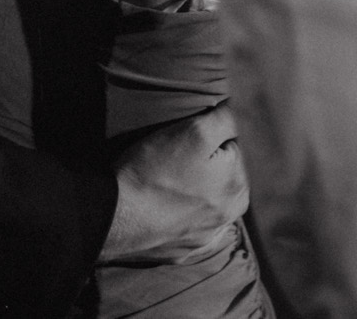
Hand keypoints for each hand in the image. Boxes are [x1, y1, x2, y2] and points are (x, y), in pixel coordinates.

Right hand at [101, 105, 248, 263]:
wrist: (116, 216)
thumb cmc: (155, 172)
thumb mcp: (195, 132)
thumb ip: (226, 120)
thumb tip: (240, 110)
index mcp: (239, 188)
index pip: (233, 147)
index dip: (209, 136)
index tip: (185, 139)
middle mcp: (228, 217)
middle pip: (220, 174)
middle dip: (203, 161)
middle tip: (172, 156)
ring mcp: (204, 235)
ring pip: (204, 196)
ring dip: (191, 185)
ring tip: (164, 177)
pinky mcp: (181, 246)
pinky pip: (185, 218)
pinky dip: (177, 208)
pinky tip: (161, 199)